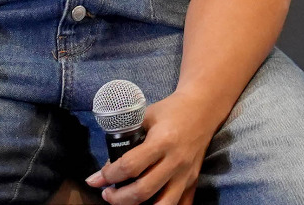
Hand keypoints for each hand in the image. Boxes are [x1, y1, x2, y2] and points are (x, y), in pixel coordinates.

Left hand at [90, 89, 225, 204]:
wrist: (204, 108)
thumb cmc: (171, 110)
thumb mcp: (145, 118)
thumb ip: (124, 142)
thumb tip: (102, 172)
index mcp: (162, 141)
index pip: (130, 166)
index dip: (109, 175)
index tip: (99, 177)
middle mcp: (176, 161)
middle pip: (142, 191)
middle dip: (117, 198)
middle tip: (107, 193)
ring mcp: (186, 173)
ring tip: (126, 201)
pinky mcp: (193, 180)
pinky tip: (149, 203)